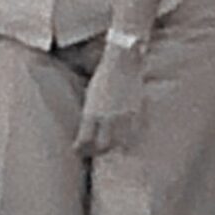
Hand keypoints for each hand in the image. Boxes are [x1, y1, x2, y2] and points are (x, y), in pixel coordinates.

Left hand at [76, 39, 146, 157]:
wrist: (122, 63)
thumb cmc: (103, 77)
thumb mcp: (90, 96)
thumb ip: (90, 114)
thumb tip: (88, 130)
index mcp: (91, 112)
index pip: (84, 140)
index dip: (80, 149)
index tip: (78, 150)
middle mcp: (106, 117)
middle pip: (102, 146)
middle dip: (97, 151)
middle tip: (95, 151)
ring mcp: (123, 116)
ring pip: (119, 143)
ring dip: (114, 147)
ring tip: (112, 147)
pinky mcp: (136, 113)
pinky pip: (134, 134)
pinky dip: (129, 140)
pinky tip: (127, 141)